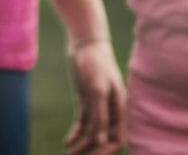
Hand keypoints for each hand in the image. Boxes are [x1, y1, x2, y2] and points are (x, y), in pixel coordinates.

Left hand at [65, 40, 126, 154]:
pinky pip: (84, 122)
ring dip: (81, 145)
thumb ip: (100, 115)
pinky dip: (76, 133)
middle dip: (91, 151)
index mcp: (120, 108)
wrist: (85, 44)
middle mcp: (110, 109)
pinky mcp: (87, 101)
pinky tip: (68, 141)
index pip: (117, 138)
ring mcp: (98, 105)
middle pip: (104, 138)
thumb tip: (101, 141)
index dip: (106, 151)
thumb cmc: (95, 63)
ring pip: (92, 132)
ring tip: (68, 153)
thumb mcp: (97, 88)